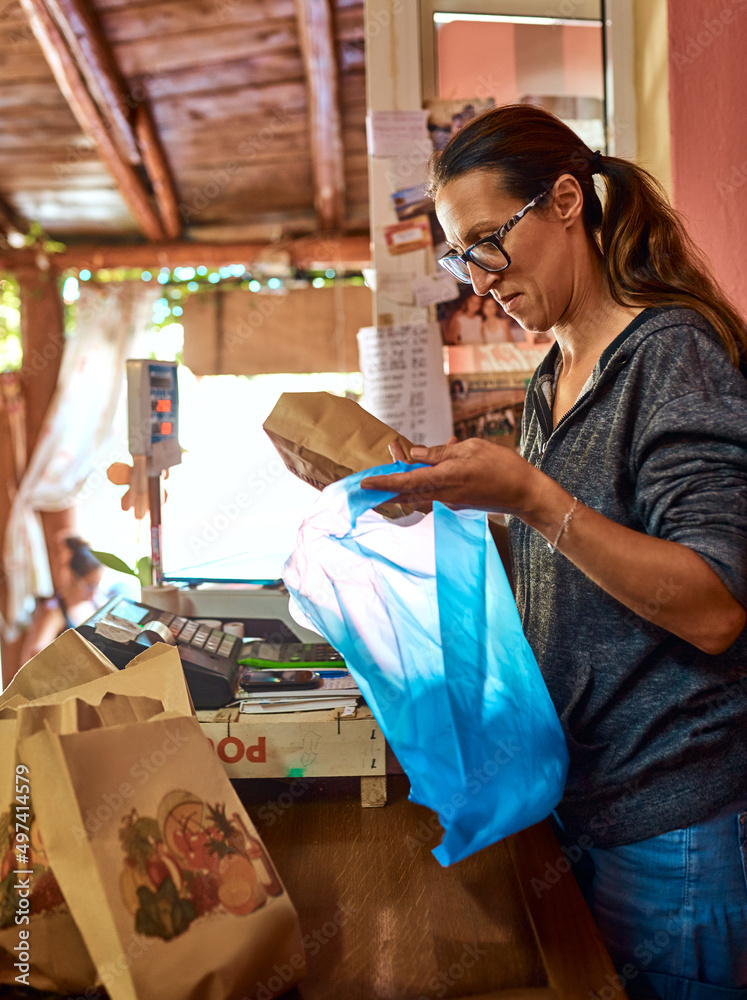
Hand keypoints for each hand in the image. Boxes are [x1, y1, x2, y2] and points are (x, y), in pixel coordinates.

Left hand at [363, 437, 546, 516]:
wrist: (524, 493)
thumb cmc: (502, 467)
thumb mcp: (469, 449)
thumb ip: (439, 453)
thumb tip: (416, 455)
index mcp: (444, 480)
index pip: (405, 483)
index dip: (383, 482)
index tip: (364, 482)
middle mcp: (442, 494)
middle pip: (405, 490)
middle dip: (386, 480)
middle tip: (373, 468)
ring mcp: (449, 500)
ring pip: (418, 488)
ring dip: (406, 473)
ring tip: (400, 450)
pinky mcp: (456, 501)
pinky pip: (434, 487)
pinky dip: (429, 472)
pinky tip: (441, 452)